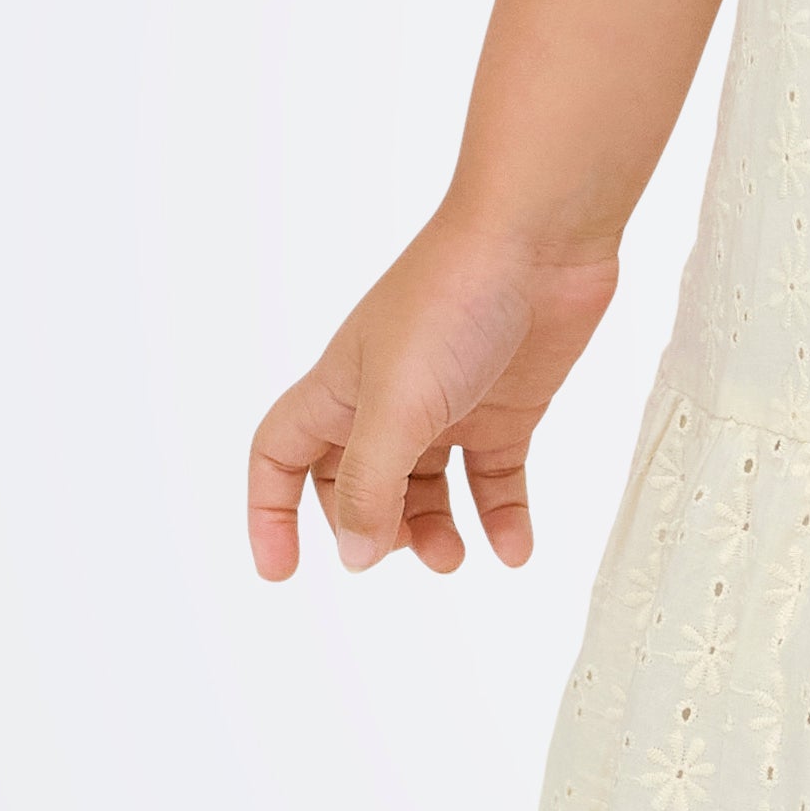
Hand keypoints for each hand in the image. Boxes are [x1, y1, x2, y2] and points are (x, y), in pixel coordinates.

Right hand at [246, 209, 621, 578]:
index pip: (279, 454)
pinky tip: (514, 551)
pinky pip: (496, 479)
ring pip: (425, 488)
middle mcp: (388, 400)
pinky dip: (502, 518)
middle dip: (368, 527)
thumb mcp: (399, 404)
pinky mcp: (507, 408)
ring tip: (454, 557)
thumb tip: (356, 557)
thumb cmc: (454, 299)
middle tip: (401, 551)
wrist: (540, 239)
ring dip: (434, 530)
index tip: (281, 571)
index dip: (269, 511)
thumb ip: (371, 485)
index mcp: (340, 389)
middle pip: (353, 481)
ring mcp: (449, 405)